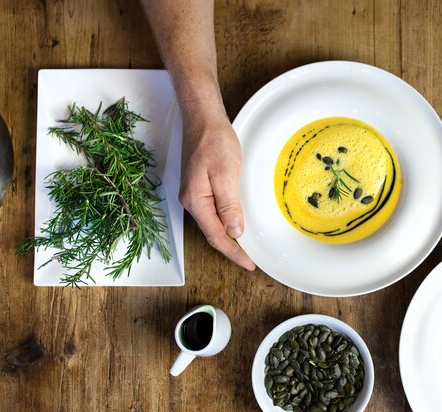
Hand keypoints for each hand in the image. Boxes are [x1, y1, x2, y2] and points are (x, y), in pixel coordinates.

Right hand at [178, 106, 255, 270]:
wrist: (202, 118)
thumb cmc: (213, 141)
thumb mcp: (225, 174)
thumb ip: (229, 205)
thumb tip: (234, 232)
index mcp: (196, 201)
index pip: (216, 236)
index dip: (234, 253)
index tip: (249, 264)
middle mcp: (191, 201)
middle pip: (212, 233)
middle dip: (231, 249)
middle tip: (250, 260)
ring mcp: (194, 194)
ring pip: (212, 223)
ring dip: (228, 237)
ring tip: (245, 248)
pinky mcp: (200, 186)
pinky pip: (213, 212)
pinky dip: (225, 222)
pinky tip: (236, 224)